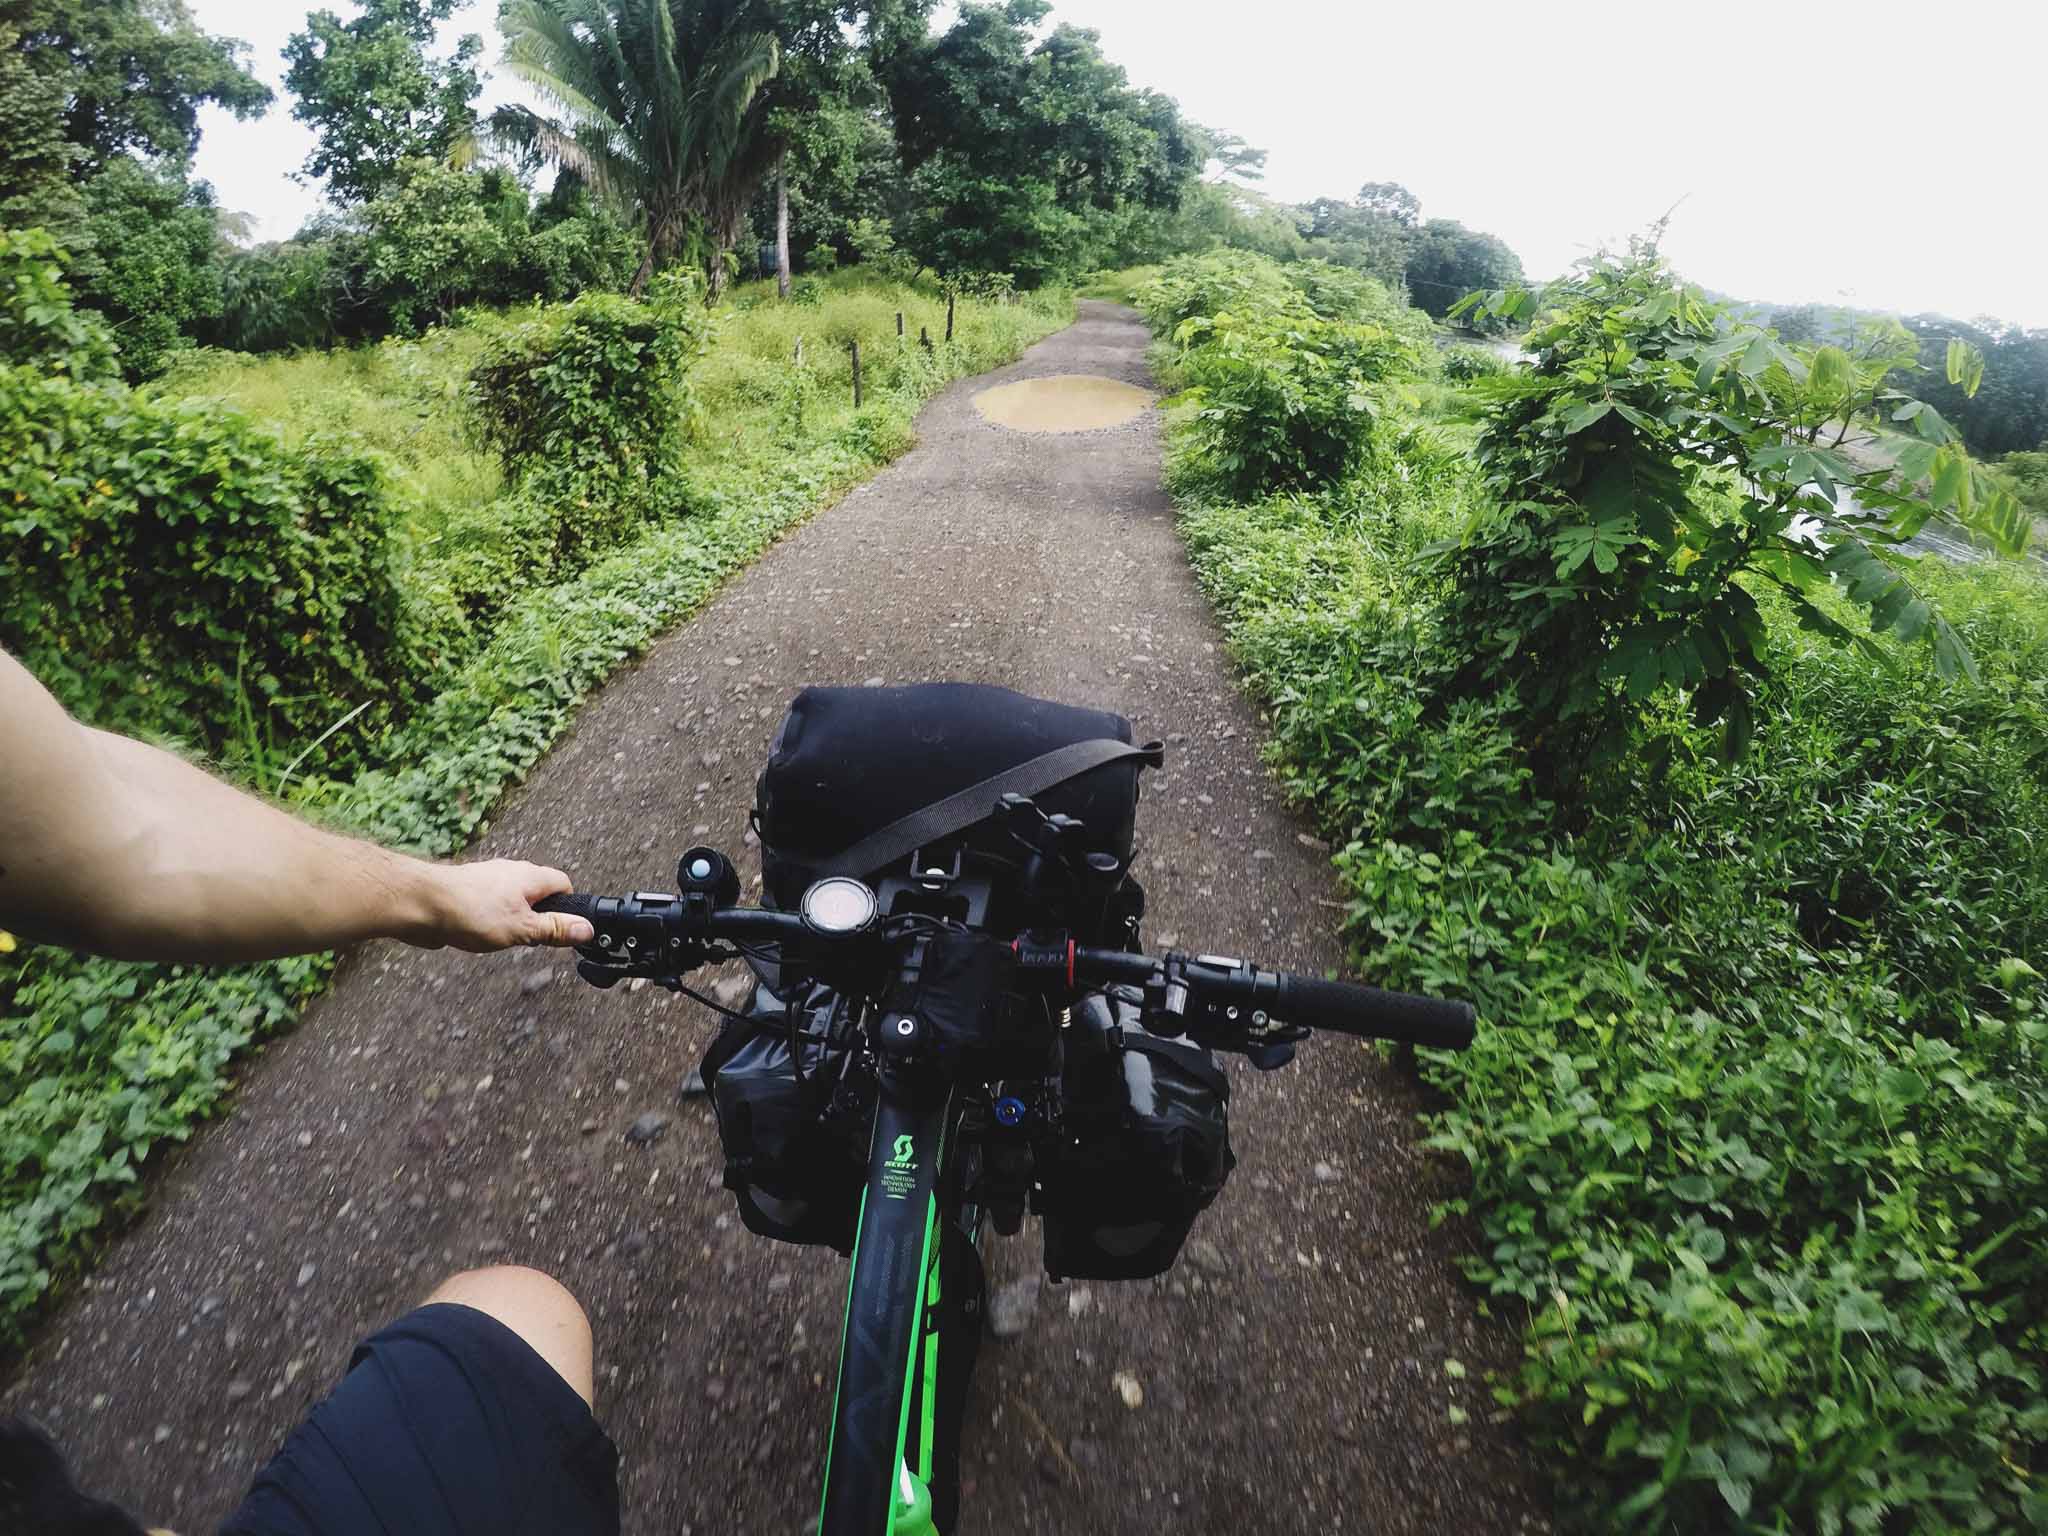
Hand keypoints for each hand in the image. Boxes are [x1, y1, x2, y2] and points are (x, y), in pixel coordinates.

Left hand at [411, 860, 595, 952]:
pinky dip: (490, 918)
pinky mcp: (467, 890)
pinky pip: (489, 903)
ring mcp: (487, 879)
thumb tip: (586, 929)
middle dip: (539, 915)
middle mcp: (510, 871)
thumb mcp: (522, 928)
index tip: (565, 928)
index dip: (568, 906)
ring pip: (512, 897)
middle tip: (533, 939)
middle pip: (537, 891)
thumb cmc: (470, 911)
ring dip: (514, 917)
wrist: (420, 904)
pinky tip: (479, 934)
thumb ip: (554, 929)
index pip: (563, 883)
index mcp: (530, 876)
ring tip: (504, 939)